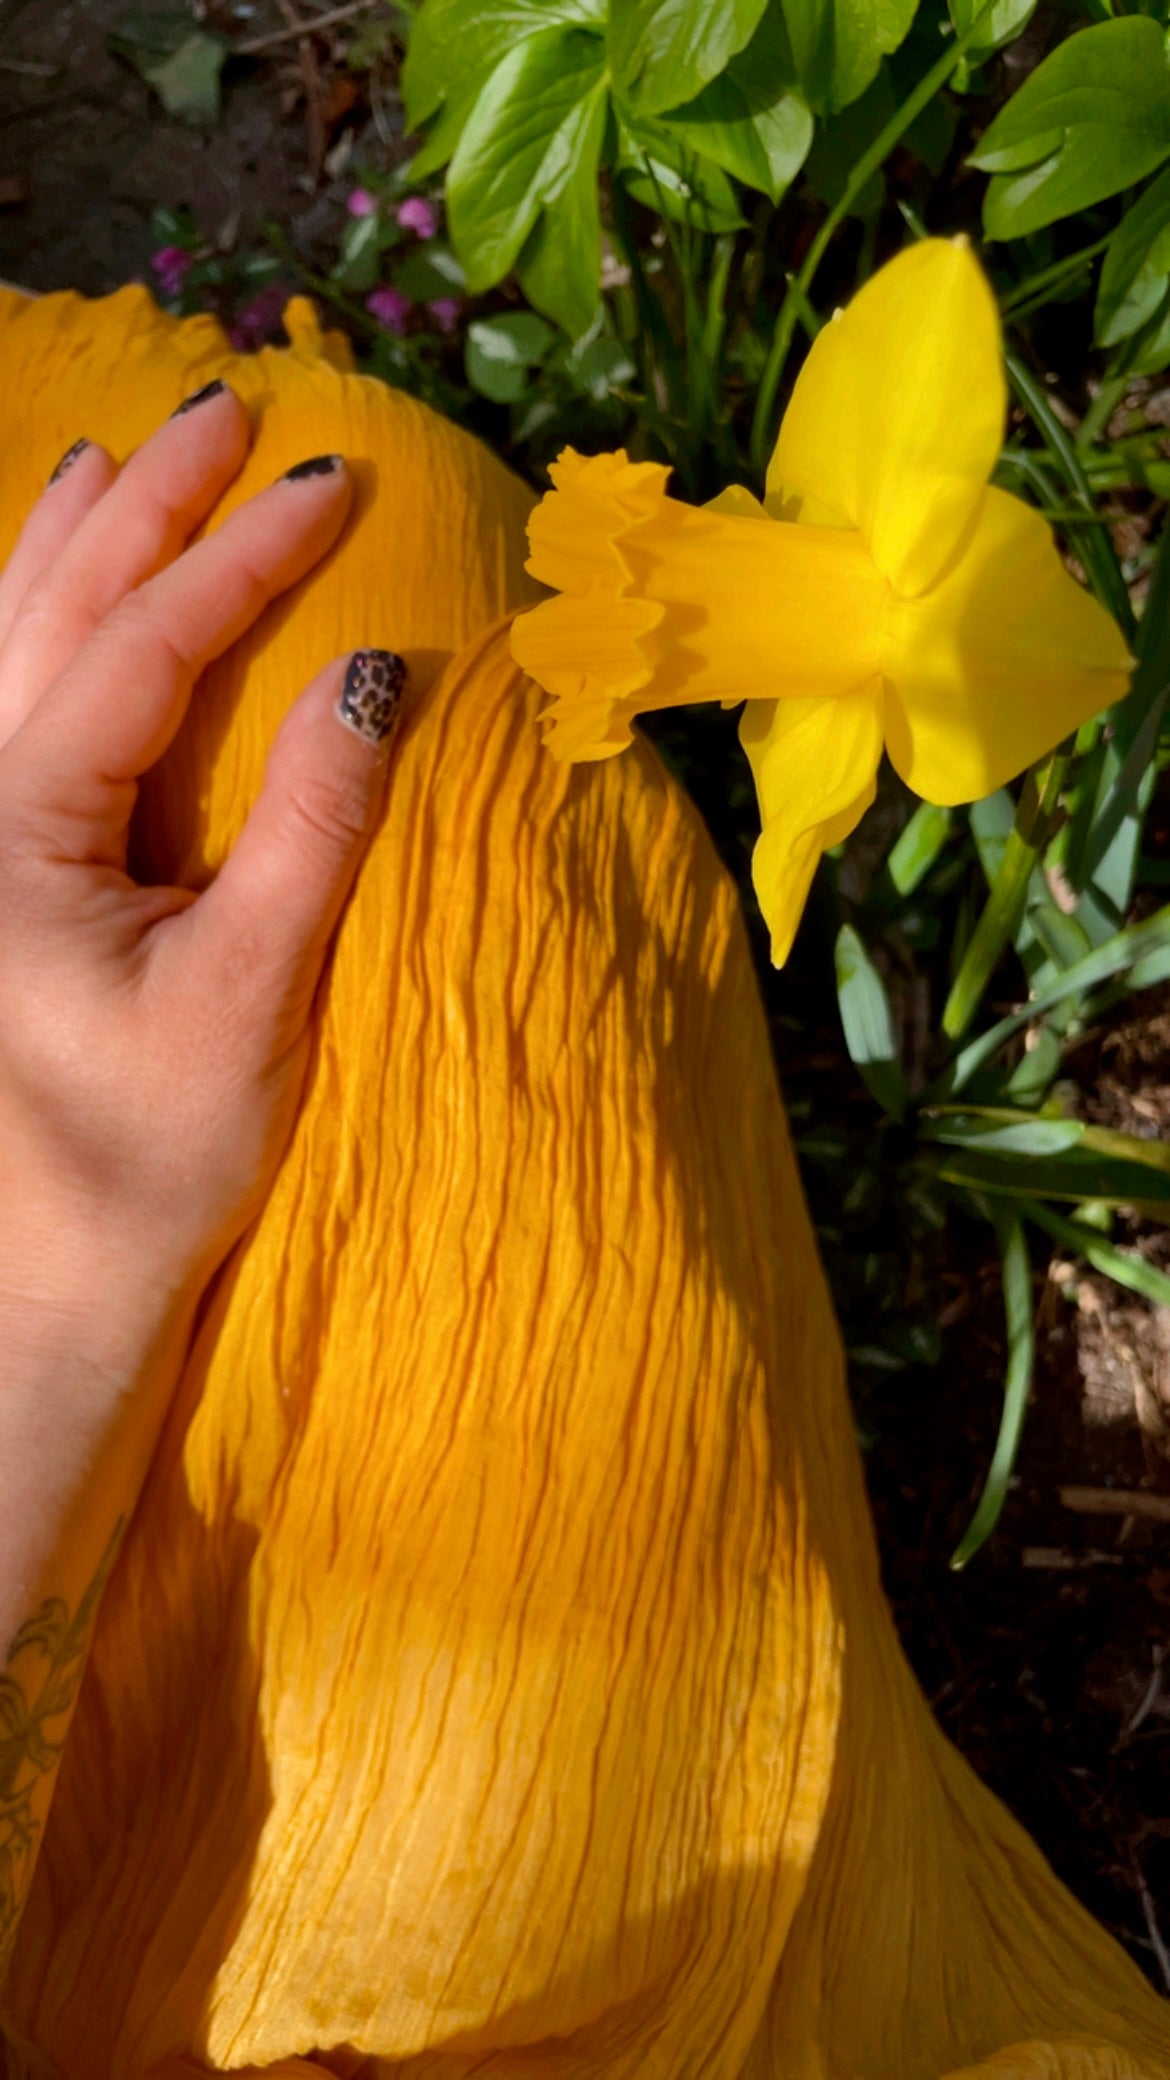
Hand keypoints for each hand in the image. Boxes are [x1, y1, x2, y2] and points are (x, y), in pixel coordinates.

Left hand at [0, 382, 403, 1349]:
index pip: (143, 649)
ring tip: (121, 458)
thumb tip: (385, 673)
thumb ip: (315, 822)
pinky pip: (0, 707)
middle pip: (53, 612)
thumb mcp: (253, 989)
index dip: (241, 557)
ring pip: (5, 647)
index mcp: (21, 830)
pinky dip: (32, 627)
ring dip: (71, 545)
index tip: (335, 480)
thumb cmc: (148, 1155)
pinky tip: (47, 597)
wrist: (47, 1279)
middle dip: (144, 505)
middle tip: (227, 409)